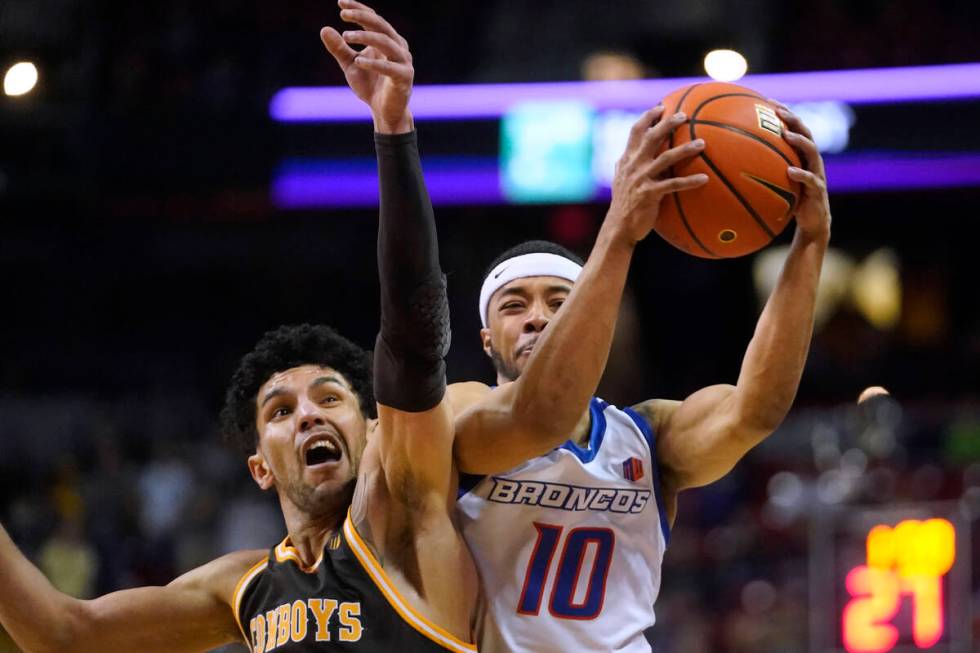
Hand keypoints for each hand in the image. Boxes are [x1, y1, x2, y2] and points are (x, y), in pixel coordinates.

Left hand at [320, 0, 413, 133]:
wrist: (385, 112)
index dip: (358, 8)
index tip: (341, 3)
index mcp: (387, 40)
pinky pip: (389, 67)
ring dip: (366, 37)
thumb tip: (324, 29)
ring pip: (387, 42)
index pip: (374, 18)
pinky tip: (359, 61)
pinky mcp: (404, 78)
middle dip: (362, 17)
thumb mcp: (350, 65)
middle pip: (381, 25)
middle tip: (343, 15)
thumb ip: (340, 48)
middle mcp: (398, 47)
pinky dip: (374, 63)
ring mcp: (403, 62)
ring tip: (346, 36)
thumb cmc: (370, 86)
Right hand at [604, 106, 707, 244]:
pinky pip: (673, 185)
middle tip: (685, 115)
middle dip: (668, 124)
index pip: (635, 131)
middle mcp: (633, 166)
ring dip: (685, 149)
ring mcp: (641, 179)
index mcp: (627, 160)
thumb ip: (632, 165)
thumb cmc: (625, 204)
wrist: (619, 227)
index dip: (648, 117)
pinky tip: (704, 179)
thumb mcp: (623, 180)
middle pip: (651, 137)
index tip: (661, 106)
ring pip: (665, 158)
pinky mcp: (649, 194)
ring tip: (702, 143)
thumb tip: (645, 154)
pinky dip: (689, 181)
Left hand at [770, 99, 831, 242]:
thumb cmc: (790, 200)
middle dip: (793, 119)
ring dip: (800, 141)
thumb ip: (760, 171)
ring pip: (812, 152)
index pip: (794, 128)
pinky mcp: (818, 190)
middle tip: (779, 111)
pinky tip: (791, 171)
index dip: (783, 113)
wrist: (811, 222)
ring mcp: (816, 173)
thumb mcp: (774, 183)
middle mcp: (810, 160)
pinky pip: (811, 180)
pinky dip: (801, 174)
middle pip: (805, 132)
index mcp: (801, 155)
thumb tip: (728, 164)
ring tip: (786, 135)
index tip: (767, 100)